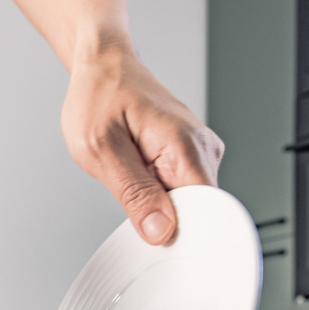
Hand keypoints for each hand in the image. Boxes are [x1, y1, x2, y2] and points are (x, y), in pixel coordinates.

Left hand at [61, 48, 223, 244]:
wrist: (104, 66)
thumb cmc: (99, 97)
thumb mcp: (102, 150)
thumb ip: (134, 193)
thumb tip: (161, 232)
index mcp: (186, 146)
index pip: (209, 210)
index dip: (187, 233)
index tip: (163, 243)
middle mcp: (201, 149)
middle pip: (198, 211)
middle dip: (165, 218)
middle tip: (130, 197)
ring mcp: (197, 153)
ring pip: (185, 203)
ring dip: (156, 203)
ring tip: (130, 174)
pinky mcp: (187, 157)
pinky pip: (178, 190)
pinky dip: (155, 193)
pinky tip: (138, 174)